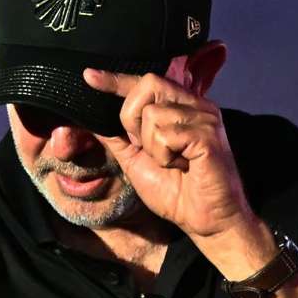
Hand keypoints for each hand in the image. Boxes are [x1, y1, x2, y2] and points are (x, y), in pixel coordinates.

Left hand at [83, 69, 273, 275]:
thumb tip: (92, 120)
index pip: (145, 83)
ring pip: (153, 113)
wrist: (205, 221)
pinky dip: (164, 156)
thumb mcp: (136, 162)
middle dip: (133, 118)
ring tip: (172, 163)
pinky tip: (181, 166)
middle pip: (147, 84)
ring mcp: (204, 117)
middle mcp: (195, 106)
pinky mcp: (208, 134)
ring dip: (151, 146)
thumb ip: (118, 139)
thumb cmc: (177, 194)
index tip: (89, 76)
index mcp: (181, 109)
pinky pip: (165, 133)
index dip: (116, 80)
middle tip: (147, 148)